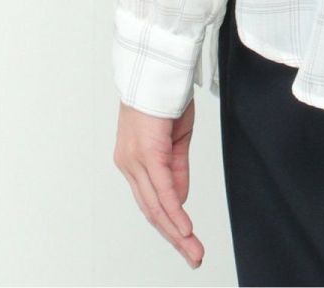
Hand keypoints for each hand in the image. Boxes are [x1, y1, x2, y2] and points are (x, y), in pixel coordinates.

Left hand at [113, 96, 204, 268]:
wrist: (157, 66)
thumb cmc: (164, 95)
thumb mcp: (176, 138)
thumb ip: (176, 170)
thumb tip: (179, 200)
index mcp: (134, 161)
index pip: (152, 201)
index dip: (170, 223)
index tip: (187, 240)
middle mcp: (129, 165)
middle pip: (152, 211)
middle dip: (175, 238)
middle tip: (194, 257)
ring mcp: (135, 161)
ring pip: (156, 207)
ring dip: (177, 233)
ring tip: (194, 251)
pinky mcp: (147, 154)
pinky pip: (163, 190)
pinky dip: (175, 212)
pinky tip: (185, 229)